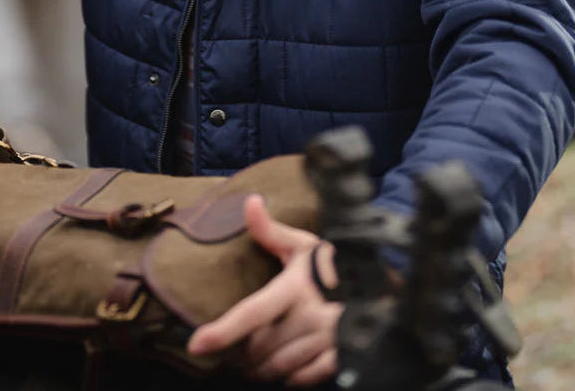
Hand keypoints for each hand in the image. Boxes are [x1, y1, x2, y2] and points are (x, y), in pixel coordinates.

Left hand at [187, 194, 340, 385]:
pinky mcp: (339, 357)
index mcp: (295, 287)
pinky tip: (283, 372)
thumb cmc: (331, 263)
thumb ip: (271, 230)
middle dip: (242, 355)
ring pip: (280, 366)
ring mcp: (326, 340)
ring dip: (261, 370)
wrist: (378, 284)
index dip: (222, 331)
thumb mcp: (302, 243)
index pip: (252, 313)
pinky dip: (290, 378)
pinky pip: (306, 377)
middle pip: (261, 347)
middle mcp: (310, 316)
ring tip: (251, 366)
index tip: (196, 345)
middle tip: (232, 355)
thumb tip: (249, 202)